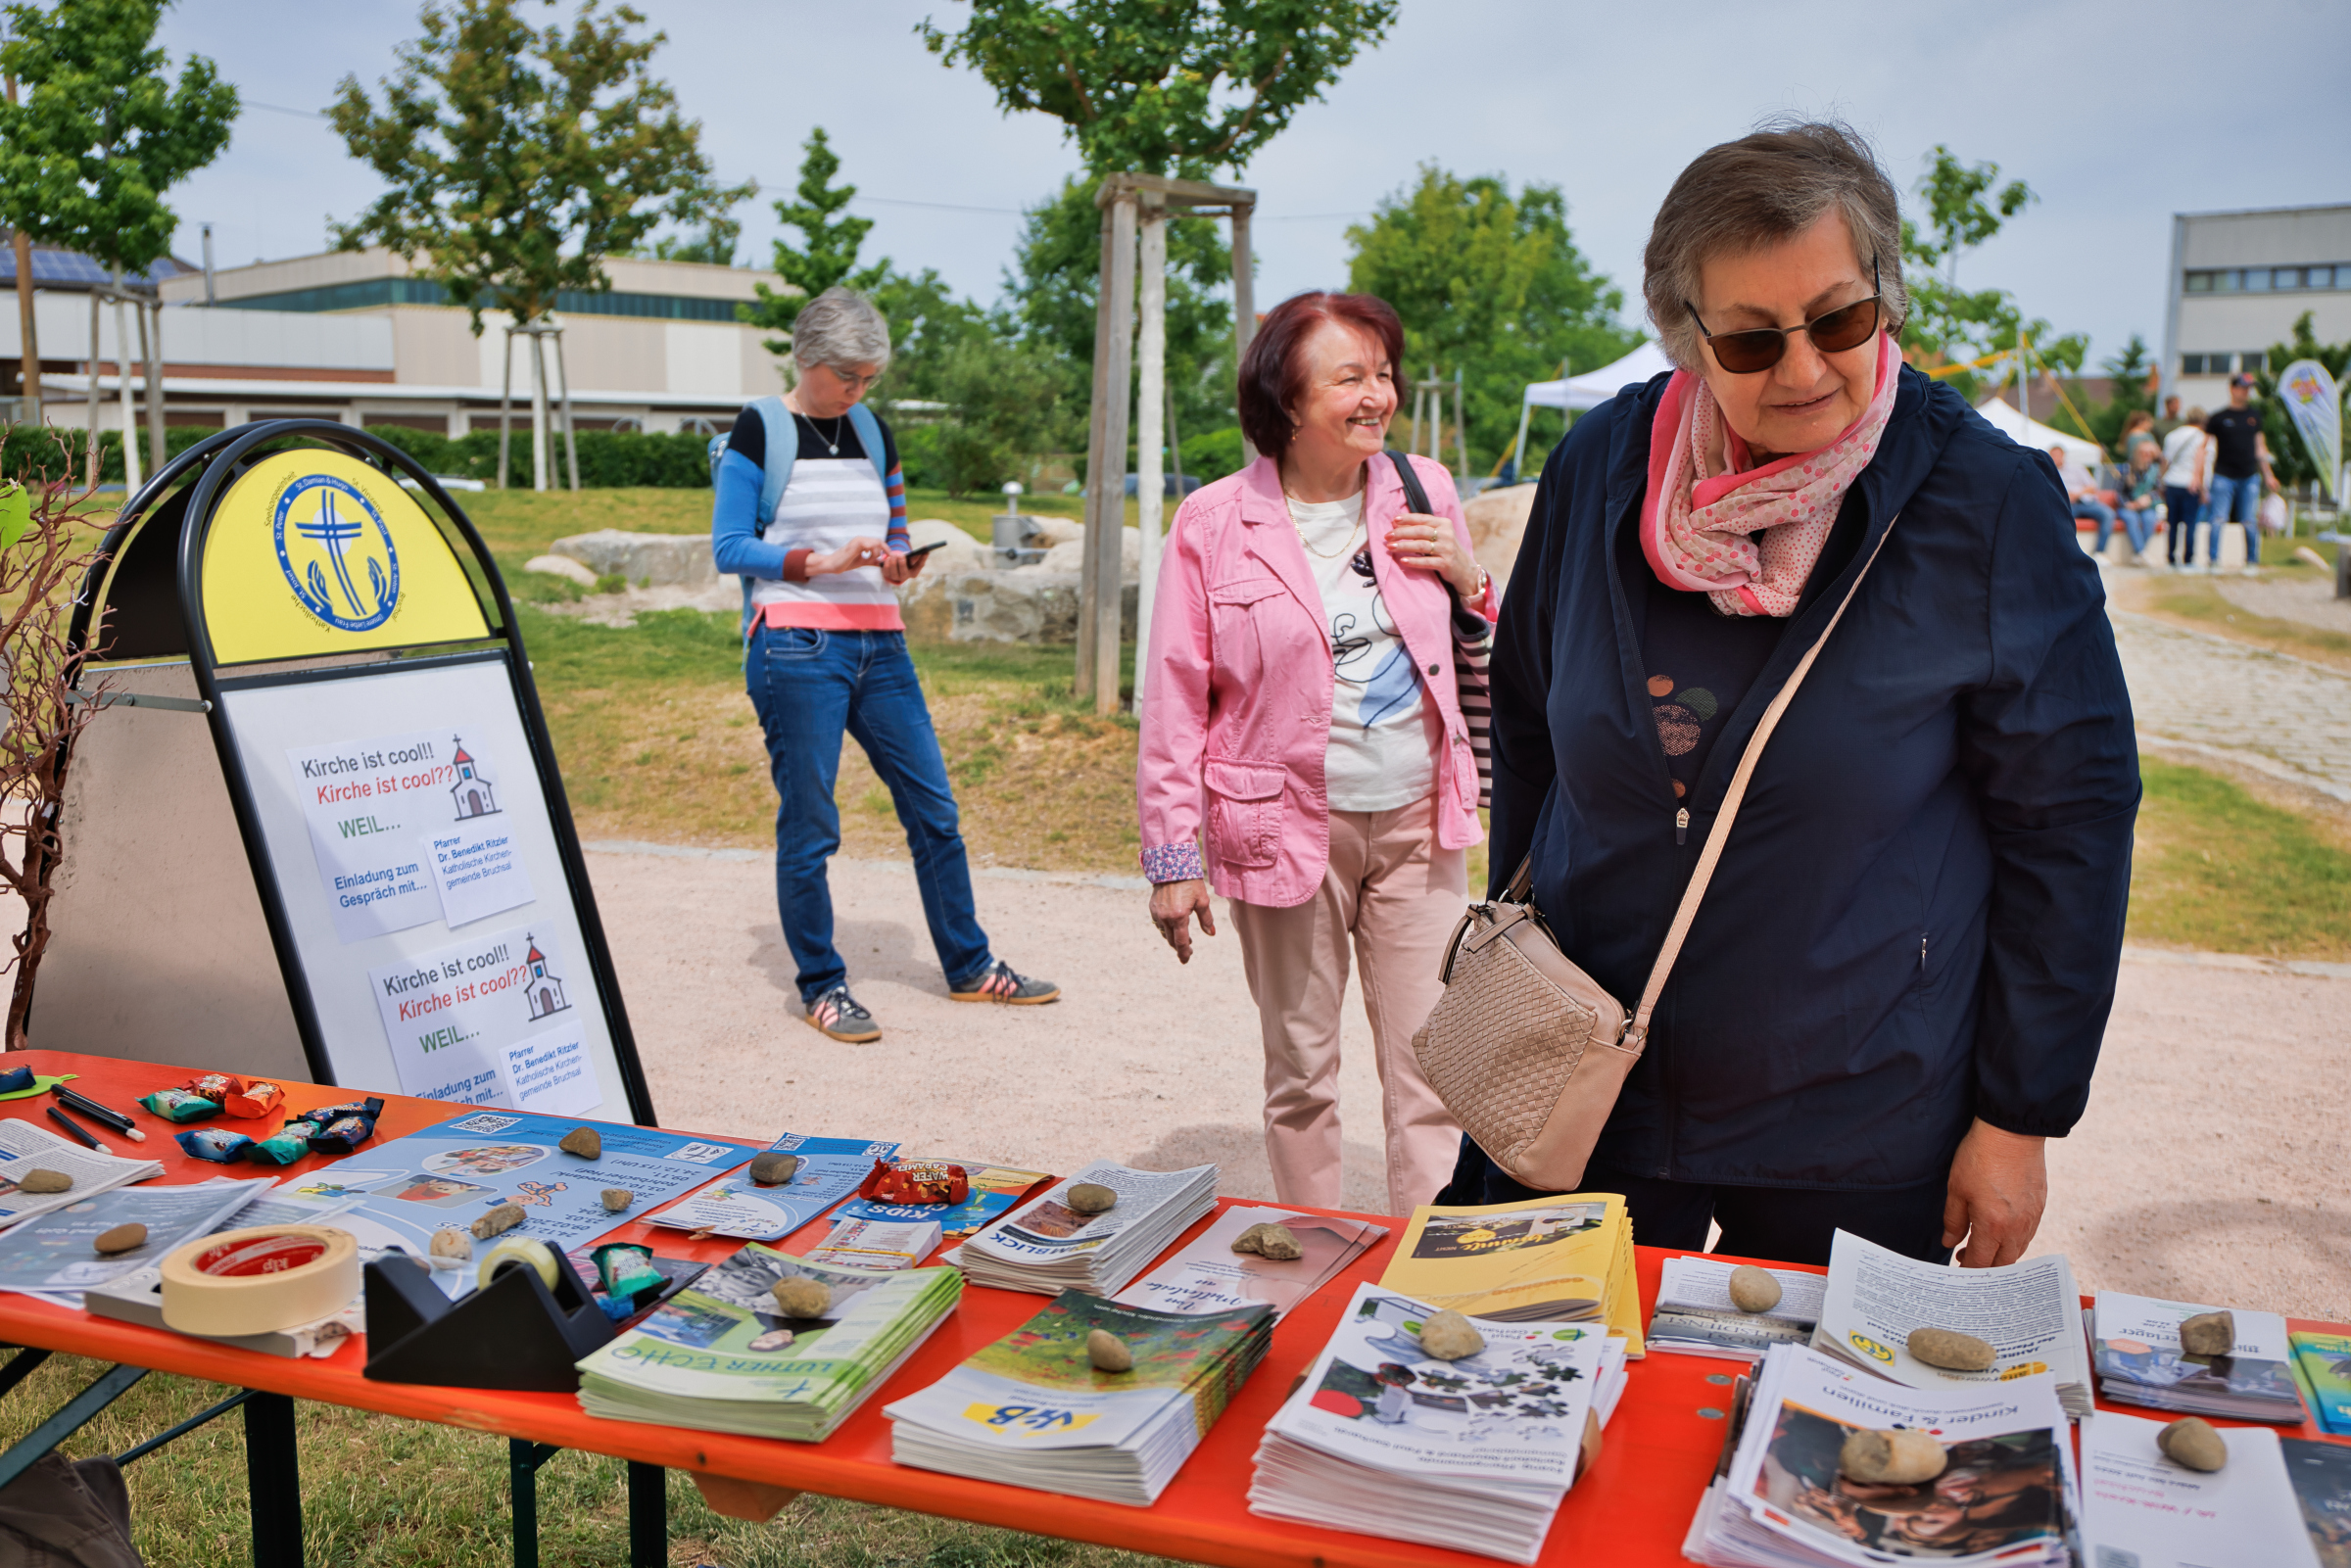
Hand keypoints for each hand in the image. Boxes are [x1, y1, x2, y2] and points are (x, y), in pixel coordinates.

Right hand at [806, 537, 888, 576]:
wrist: (832, 564)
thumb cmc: (844, 563)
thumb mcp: (862, 562)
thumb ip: (871, 561)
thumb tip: (882, 563)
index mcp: (862, 542)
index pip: (878, 542)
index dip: (886, 548)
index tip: (890, 557)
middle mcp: (860, 539)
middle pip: (879, 540)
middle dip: (886, 550)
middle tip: (888, 558)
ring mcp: (858, 541)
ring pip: (876, 542)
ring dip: (878, 552)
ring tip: (873, 560)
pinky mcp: (855, 545)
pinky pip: (870, 545)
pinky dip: (874, 552)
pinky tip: (869, 558)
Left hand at [880, 548, 926, 584]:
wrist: (894, 566)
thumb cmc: (905, 560)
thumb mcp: (910, 558)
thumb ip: (915, 556)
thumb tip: (922, 552)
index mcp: (914, 572)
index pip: (920, 565)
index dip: (923, 558)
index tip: (926, 550)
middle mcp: (905, 576)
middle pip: (904, 571)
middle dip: (902, 563)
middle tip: (901, 555)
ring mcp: (896, 577)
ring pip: (894, 571)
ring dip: (893, 562)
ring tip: (893, 555)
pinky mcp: (887, 575)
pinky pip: (886, 570)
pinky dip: (887, 563)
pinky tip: (888, 558)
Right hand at [1148, 878, 1215, 963]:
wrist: (1171, 866)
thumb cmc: (1190, 882)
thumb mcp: (1202, 900)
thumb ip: (1206, 919)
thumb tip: (1211, 934)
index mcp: (1179, 917)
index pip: (1181, 942)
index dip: (1184, 953)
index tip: (1186, 960)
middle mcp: (1166, 917)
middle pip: (1171, 940)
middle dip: (1180, 946)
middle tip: (1189, 947)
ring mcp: (1157, 913)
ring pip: (1164, 933)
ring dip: (1173, 937)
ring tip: (1183, 935)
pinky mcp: (1152, 908)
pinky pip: (1159, 924)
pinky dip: (1166, 928)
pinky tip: (1173, 924)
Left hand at [1385, 512, 1480, 598]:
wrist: (1465, 569)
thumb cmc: (1447, 550)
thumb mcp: (1440, 535)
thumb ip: (1423, 528)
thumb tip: (1397, 523)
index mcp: (1444, 524)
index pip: (1423, 519)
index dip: (1408, 519)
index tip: (1393, 521)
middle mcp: (1447, 535)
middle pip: (1420, 531)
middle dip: (1401, 533)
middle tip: (1387, 536)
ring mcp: (1447, 549)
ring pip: (1421, 545)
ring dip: (1404, 546)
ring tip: (1390, 547)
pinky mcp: (1446, 563)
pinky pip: (1427, 562)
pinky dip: (1414, 561)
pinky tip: (1403, 561)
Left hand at [1941, 1118, 2047, 1266]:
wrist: (2012, 1133)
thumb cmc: (1980, 1157)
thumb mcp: (1957, 1189)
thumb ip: (1953, 1221)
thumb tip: (1950, 1242)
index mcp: (1993, 1226)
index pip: (1981, 1263)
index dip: (1968, 1271)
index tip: (1958, 1273)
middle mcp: (2017, 1228)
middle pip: (2003, 1264)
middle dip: (1985, 1268)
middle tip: (1966, 1259)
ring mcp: (2032, 1219)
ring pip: (2018, 1251)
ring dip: (2000, 1255)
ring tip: (1981, 1245)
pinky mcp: (2040, 1207)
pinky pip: (2028, 1235)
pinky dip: (2014, 1241)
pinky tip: (2001, 1232)